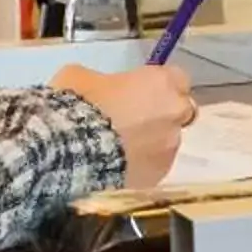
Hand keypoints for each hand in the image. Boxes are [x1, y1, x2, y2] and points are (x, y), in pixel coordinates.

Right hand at [51, 64, 195, 187]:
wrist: (71, 150)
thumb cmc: (79, 105)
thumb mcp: (81, 77)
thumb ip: (103, 80)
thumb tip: (102, 90)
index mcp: (161, 82)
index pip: (177, 78)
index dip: (160, 85)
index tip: (143, 90)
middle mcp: (174, 112)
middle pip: (180, 110)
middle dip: (163, 113)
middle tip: (135, 118)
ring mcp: (170, 146)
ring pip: (168, 140)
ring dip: (152, 140)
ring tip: (122, 147)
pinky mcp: (159, 174)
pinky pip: (155, 165)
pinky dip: (143, 163)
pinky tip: (120, 164)